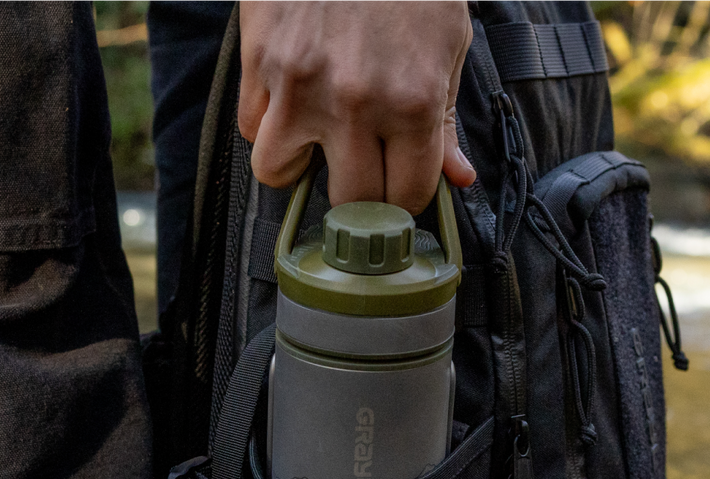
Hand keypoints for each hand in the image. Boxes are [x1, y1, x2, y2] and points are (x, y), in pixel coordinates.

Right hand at [238, 0, 475, 213]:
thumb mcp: (445, 45)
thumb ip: (443, 122)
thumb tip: (457, 178)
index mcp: (412, 101)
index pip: (406, 196)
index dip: (402, 198)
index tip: (396, 187)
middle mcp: (354, 102)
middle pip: (349, 201)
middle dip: (356, 193)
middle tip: (358, 167)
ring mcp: (299, 85)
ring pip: (279, 175)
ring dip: (296, 165)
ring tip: (313, 137)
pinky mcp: (258, 62)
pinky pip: (252, 129)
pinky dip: (268, 125)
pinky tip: (289, 98)